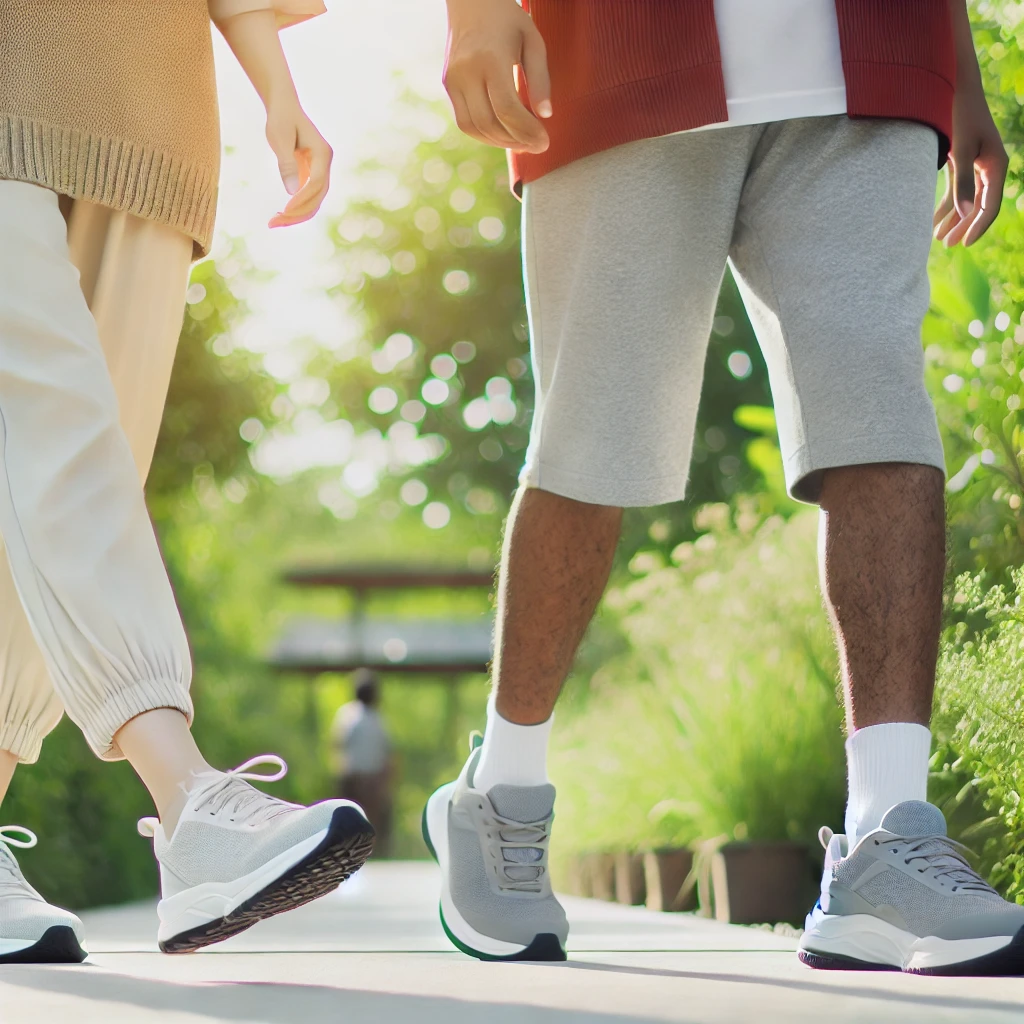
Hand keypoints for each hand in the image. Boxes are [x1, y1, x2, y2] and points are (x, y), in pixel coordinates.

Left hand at [266, 102, 332, 228]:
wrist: (283, 105)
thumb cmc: (280, 118)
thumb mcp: (279, 138)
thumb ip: (286, 164)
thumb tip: (292, 191)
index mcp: (323, 153)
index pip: (316, 183)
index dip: (302, 199)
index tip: (284, 209)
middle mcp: (325, 164)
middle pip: (318, 196)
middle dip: (298, 213)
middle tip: (275, 223)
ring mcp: (320, 169)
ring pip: (314, 200)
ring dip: (297, 214)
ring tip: (275, 222)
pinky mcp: (311, 173)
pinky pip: (308, 195)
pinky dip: (296, 207)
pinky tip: (281, 215)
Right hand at [443, 0, 551, 152]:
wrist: (471, 1)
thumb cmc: (508, 20)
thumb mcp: (533, 41)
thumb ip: (540, 79)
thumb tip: (545, 115)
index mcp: (490, 59)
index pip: (507, 109)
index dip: (527, 131)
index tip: (544, 141)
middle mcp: (467, 72)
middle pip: (490, 123)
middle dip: (516, 141)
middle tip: (537, 146)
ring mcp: (453, 80)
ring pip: (475, 128)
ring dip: (500, 142)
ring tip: (522, 142)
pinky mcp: (449, 85)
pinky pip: (465, 122)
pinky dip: (485, 134)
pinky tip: (504, 133)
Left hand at [934, 83, 1006, 247]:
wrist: (951, 86)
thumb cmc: (957, 115)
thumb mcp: (960, 150)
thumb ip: (963, 182)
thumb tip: (965, 212)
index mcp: (996, 164)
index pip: (990, 204)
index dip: (977, 226)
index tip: (963, 244)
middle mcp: (989, 165)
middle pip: (979, 204)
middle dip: (963, 226)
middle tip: (946, 246)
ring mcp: (976, 162)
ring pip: (967, 198)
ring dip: (954, 218)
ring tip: (938, 238)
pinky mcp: (962, 159)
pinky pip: (957, 187)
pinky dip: (947, 203)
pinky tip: (933, 219)